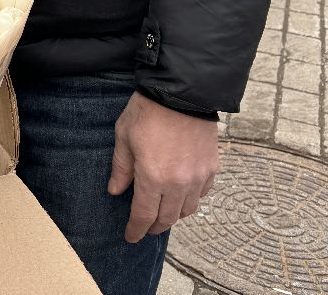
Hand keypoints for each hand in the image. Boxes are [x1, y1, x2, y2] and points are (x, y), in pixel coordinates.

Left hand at [107, 91, 219, 242]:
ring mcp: (198, 176)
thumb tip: (115, 191)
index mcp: (153, 177)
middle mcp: (178, 183)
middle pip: (167, 218)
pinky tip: (182, 194)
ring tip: (162, 213)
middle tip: (145, 228)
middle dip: (154, 227)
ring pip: (187, 209)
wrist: (183, 91)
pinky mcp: (212, 167)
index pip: (143, 215)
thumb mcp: (124, 136)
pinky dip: (191, 199)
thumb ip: (121, 167)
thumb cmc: (149, 110)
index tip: (130, 236)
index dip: (136, 229)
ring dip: (173, 215)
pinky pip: (203, 193)